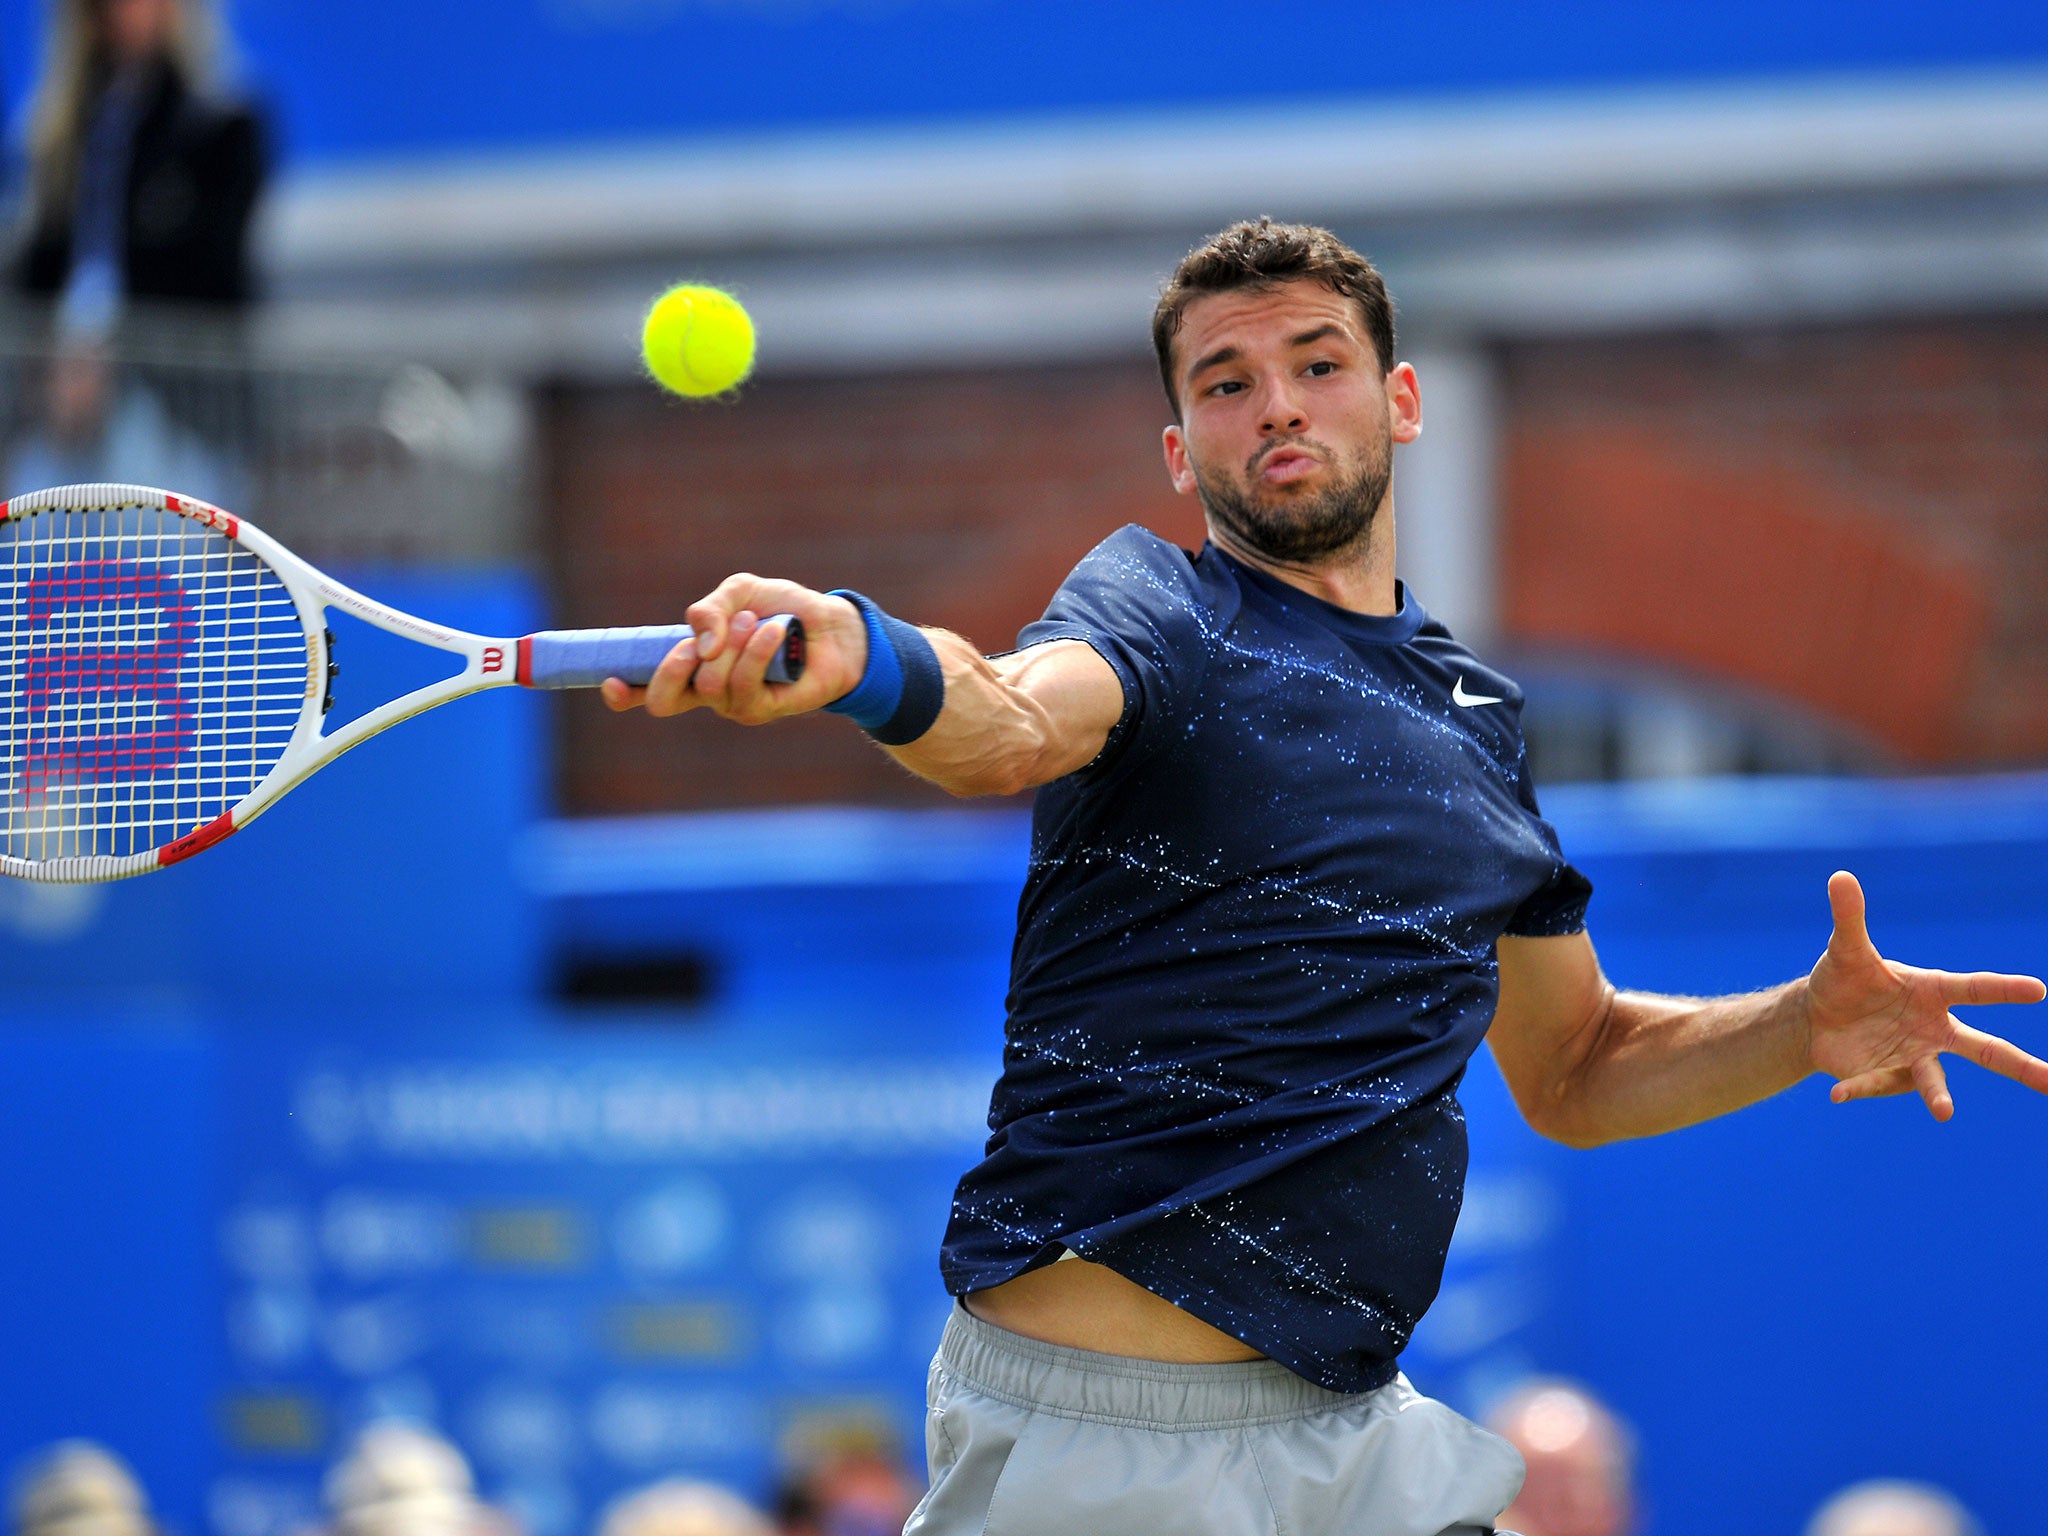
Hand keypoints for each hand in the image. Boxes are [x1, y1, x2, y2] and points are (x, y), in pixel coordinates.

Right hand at [599, 574, 868, 724]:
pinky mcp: (764, 710)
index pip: (645, 688)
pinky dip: (757, 651)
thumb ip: (708, 609)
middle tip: (694, 645)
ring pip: (709, 685)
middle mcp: (706, 690)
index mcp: (690, 663)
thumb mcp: (740, 592)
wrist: (833, 624)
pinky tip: (776, 631)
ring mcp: (734, 704)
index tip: (612, 680)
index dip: (622, 692)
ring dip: (730, 646)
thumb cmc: (783, 609)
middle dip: (671, 669)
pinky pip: (746, 685)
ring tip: (755, 622)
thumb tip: (697, 642)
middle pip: (664, 702)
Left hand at [1806, 870, 2047, 1119]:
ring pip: (1933, 1078)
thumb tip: (1839, 876)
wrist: (1817, 1018)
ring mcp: (1912, 1056)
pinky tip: (1836, 1093)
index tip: (2038, 989)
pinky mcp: (1885, 1076)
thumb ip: (1849, 918)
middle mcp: (1932, 1028)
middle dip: (2022, 1067)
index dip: (2003, 989)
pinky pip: (1875, 1084)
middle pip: (1984, 1049)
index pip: (1973, 989)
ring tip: (1945, 1112)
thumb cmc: (1846, 979)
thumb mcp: (1845, 950)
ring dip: (1937, 1093)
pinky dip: (1858, 1089)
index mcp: (1932, 992)